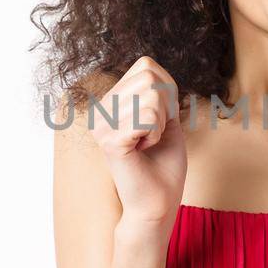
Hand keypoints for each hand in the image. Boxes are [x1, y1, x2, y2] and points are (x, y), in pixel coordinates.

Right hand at [89, 55, 186, 224]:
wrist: (158, 202)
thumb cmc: (163, 163)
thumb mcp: (165, 117)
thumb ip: (158, 91)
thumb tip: (152, 68)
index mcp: (109, 102)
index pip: (147, 65)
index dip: (167, 91)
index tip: (160, 120)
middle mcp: (99, 110)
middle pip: (150, 77)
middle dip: (165, 108)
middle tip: (153, 135)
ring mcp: (101, 124)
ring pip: (151, 96)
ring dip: (160, 124)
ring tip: (147, 144)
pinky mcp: (109, 140)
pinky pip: (147, 116)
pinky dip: (156, 133)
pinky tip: (143, 150)